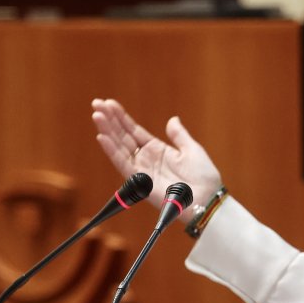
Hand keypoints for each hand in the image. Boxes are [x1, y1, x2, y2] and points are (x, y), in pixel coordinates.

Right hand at [91, 98, 221, 218]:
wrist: (207, 199)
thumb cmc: (203, 177)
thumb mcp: (192, 149)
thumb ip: (179, 135)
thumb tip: (172, 119)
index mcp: (157, 150)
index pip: (133, 130)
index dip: (121, 117)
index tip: (108, 103)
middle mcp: (146, 159)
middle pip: (123, 136)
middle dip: (109, 120)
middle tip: (96, 104)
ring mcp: (142, 170)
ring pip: (119, 147)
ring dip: (107, 131)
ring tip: (97, 115)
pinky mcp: (140, 182)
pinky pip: (123, 163)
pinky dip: (112, 151)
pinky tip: (102, 137)